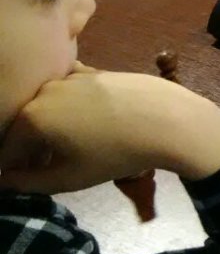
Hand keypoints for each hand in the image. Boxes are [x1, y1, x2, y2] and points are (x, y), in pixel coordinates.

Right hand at [0, 70, 219, 193]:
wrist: (170, 120)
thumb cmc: (117, 154)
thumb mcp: (68, 178)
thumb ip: (27, 182)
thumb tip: (5, 179)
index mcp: (30, 118)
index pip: (6, 150)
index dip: (11, 170)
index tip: (25, 181)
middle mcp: (44, 91)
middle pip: (23, 124)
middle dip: (28, 147)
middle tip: (48, 166)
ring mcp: (70, 76)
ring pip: (47, 105)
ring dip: (50, 125)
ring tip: (72, 146)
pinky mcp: (94, 71)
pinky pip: (70, 92)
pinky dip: (69, 107)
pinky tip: (89, 122)